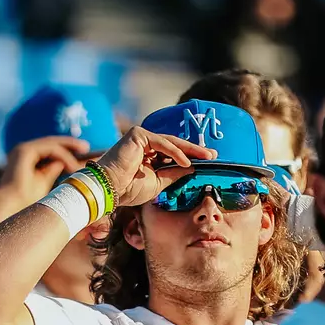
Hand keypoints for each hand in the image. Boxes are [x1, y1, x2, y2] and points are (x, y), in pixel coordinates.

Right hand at [0, 136, 90, 209]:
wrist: (9, 207)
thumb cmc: (25, 201)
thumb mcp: (45, 182)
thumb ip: (54, 170)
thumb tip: (69, 163)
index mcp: (29, 158)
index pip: (53, 151)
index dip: (70, 152)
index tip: (86, 157)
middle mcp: (25, 151)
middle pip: (53, 144)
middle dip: (72, 146)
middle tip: (89, 148)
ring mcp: (24, 149)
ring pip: (53, 144)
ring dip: (71, 150)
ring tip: (87, 158)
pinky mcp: (25, 151)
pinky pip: (50, 148)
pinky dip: (64, 156)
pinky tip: (73, 166)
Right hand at [96, 128, 215, 208]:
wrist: (111, 189)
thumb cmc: (129, 189)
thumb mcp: (158, 183)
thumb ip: (174, 173)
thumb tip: (192, 167)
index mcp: (150, 155)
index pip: (174, 153)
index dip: (192, 157)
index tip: (208, 161)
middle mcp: (146, 144)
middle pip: (176, 145)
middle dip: (195, 150)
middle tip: (213, 155)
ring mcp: (142, 137)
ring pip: (172, 142)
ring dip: (191, 149)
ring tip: (207, 156)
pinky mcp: (138, 135)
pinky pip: (162, 143)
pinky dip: (176, 153)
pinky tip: (187, 162)